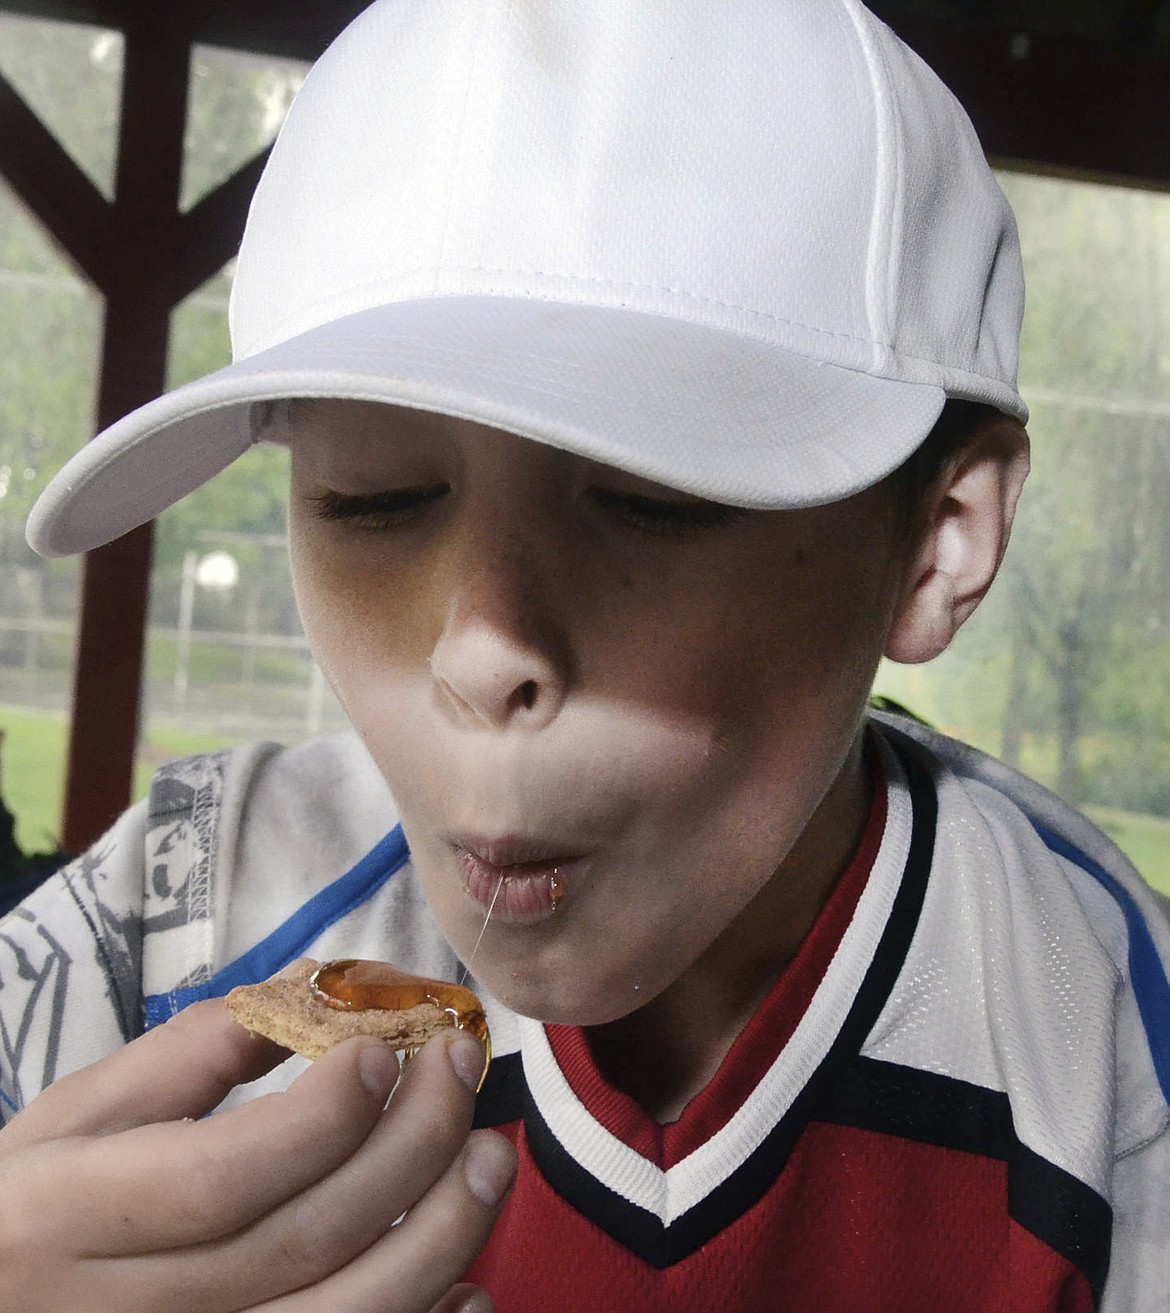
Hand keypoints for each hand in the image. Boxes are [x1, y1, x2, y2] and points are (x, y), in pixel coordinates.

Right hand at [0, 997, 514, 1311]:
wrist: (4, 1306)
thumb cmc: (35, 1204)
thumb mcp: (76, 1116)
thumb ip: (190, 1055)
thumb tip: (319, 996)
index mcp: (73, 1221)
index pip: (221, 1179)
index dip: (322, 1117)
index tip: (383, 1049)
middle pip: (306, 1240)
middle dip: (411, 1144)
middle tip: (460, 1065)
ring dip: (444, 1233)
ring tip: (491, 1154)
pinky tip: (471, 1283)